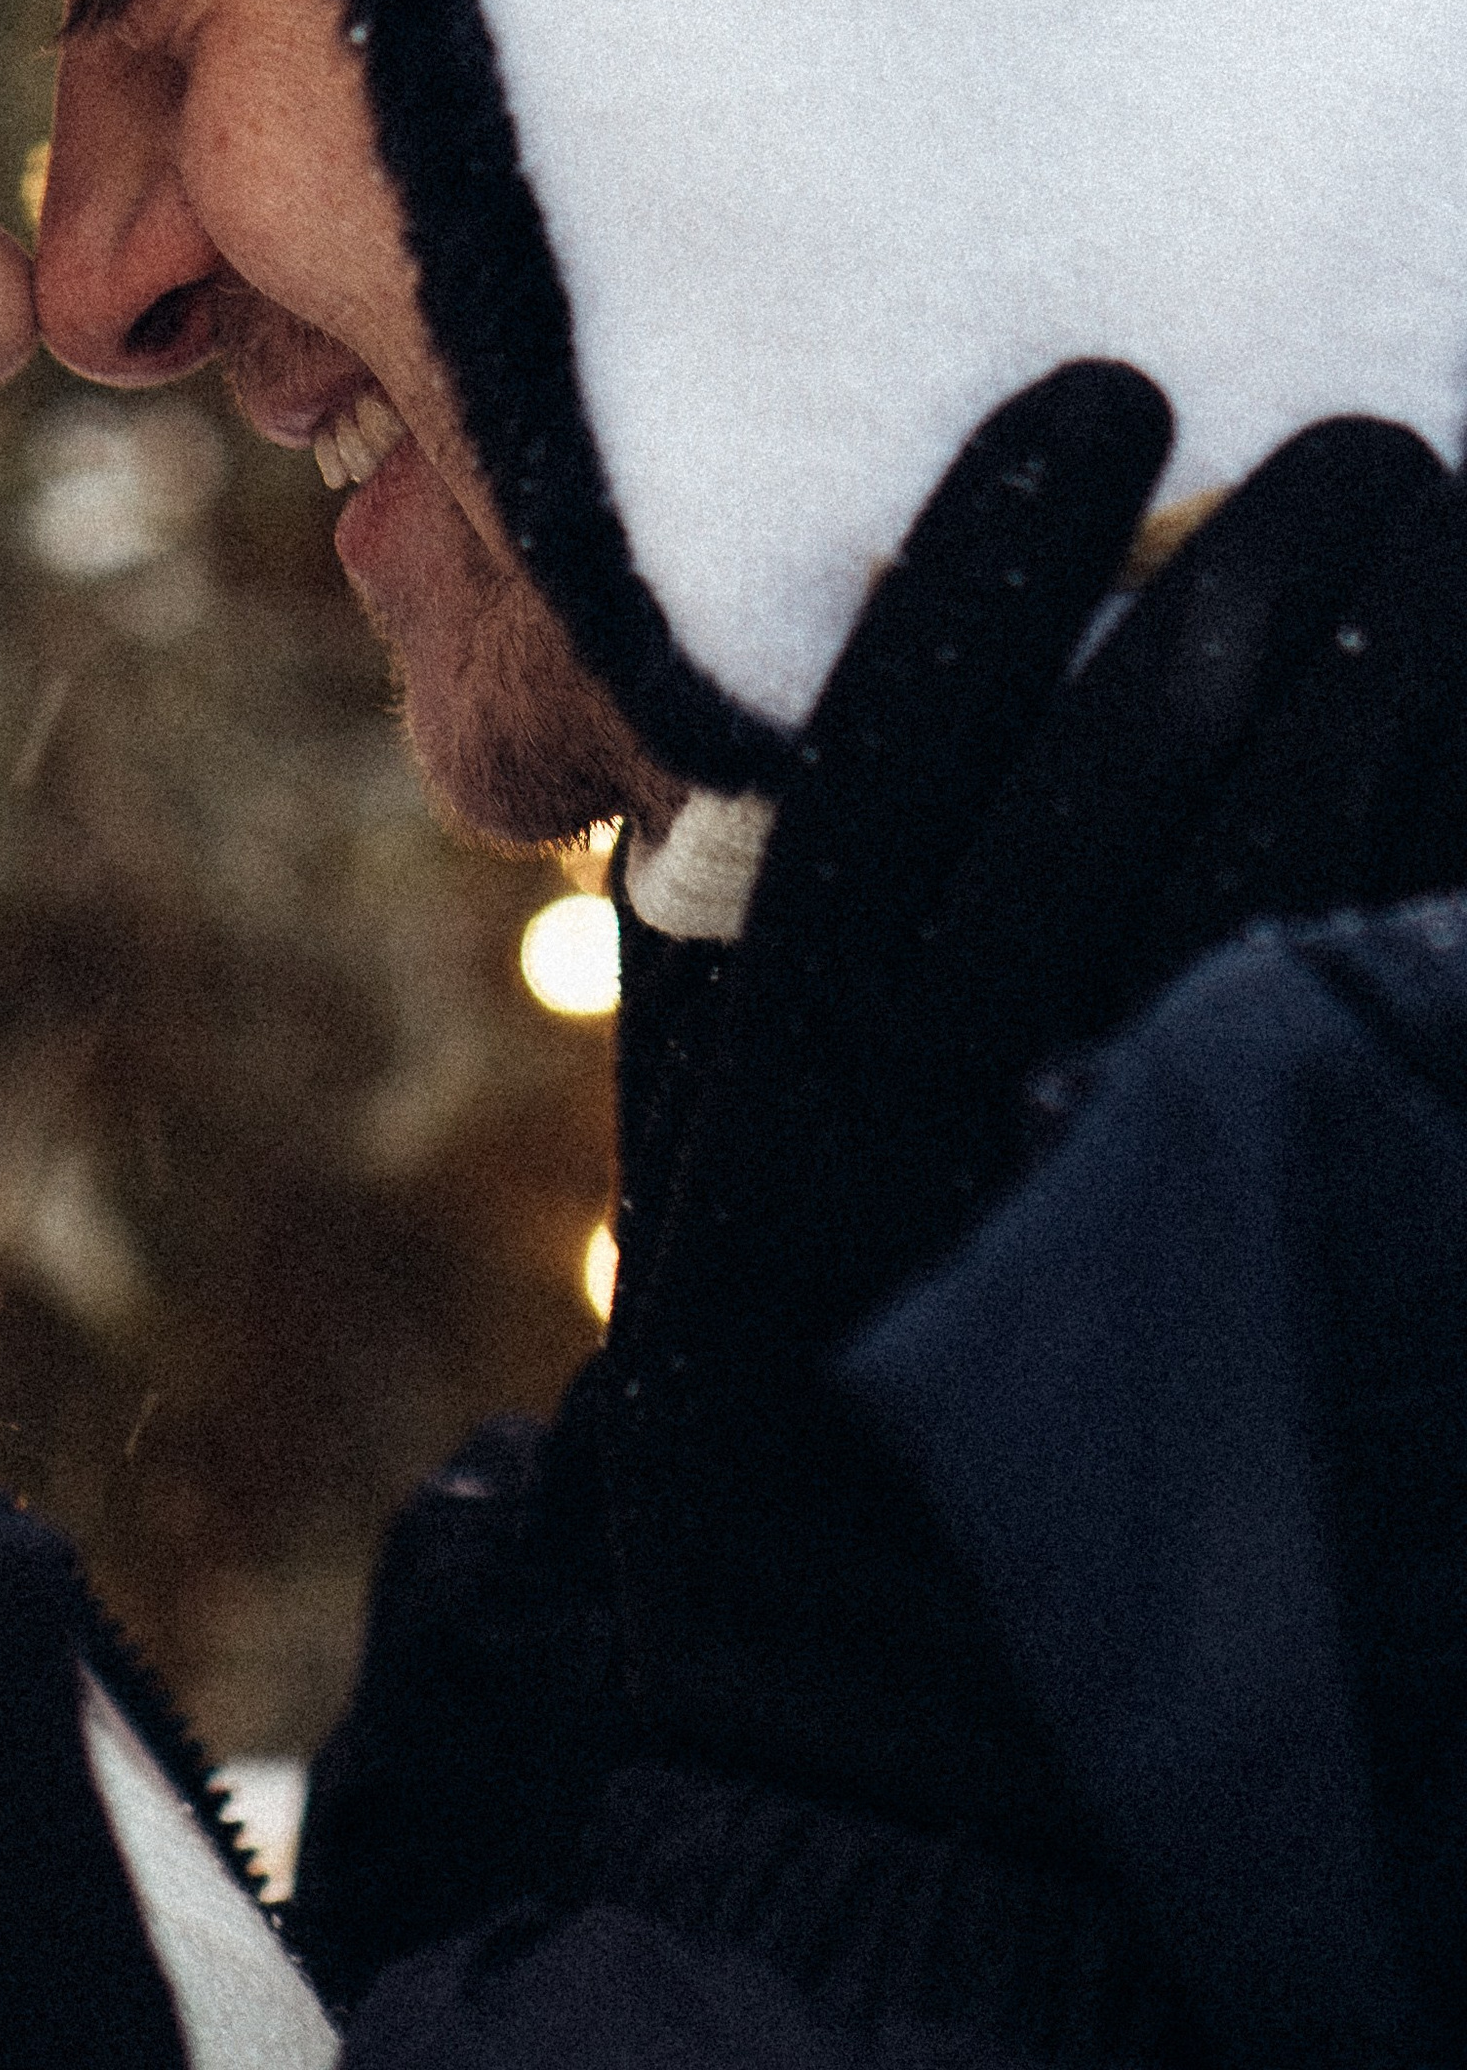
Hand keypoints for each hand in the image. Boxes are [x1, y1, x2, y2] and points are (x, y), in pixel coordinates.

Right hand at [602, 365, 1462, 1855]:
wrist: (884, 1704)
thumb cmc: (782, 1359)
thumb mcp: (711, 1139)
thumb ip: (734, 926)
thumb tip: (809, 678)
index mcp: (807, 1053)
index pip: (911, 737)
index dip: (1009, 552)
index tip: (1100, 398)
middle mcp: (972, 1100)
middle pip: (1129, 781)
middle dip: (1252, 583)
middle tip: (1351, 443)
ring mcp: (1127, 1185)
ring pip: (1280, 883)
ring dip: (1380, 684)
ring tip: (1436, 528)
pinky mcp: (1259, 1256)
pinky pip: (1361, 1023)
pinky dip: (1425, 876)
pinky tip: (1462, 738)